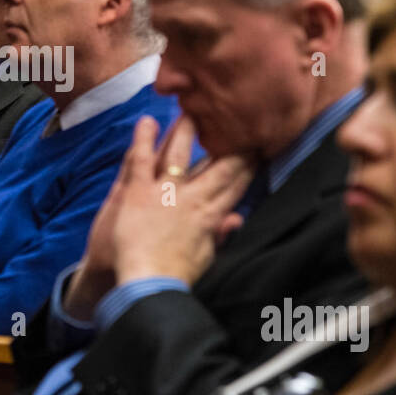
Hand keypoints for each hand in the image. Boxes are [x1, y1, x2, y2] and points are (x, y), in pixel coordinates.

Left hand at [105, 115, 249, 288]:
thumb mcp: (207, 256)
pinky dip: (143, 139)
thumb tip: (238, 218)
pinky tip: (146, 121)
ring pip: (179, 154)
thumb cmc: (177, 276)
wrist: (147, 284)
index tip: (257, 148)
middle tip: (239, 122)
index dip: (247, 165)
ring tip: (192, 110)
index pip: (234, 184)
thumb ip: (221, 234)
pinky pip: (141, 159)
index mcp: (210, 215)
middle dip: (229, 143)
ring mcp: (164, 192)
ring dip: (186, 131)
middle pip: (216, 165)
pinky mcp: (138, 192)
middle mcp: (192, 198)